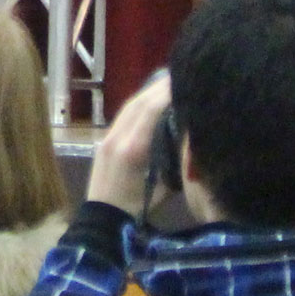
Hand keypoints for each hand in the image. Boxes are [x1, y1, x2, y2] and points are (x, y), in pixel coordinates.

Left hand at [86, 72, 172, 213]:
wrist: (102, 220)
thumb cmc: (137, 209)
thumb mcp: (164, 189)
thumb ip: (176, 163)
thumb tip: (192, 141)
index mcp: (133, 149)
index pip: (150, 111)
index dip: (166, 93)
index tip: (185, 80)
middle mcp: (117, 137)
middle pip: (138, 103)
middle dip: (159, 87)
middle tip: (181, 75)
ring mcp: (108, 137)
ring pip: (129, 107)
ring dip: (148, 93)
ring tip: (168, 83)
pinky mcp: (104, 140)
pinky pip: (123, 116)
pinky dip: (139, 105)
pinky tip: (151, 101)